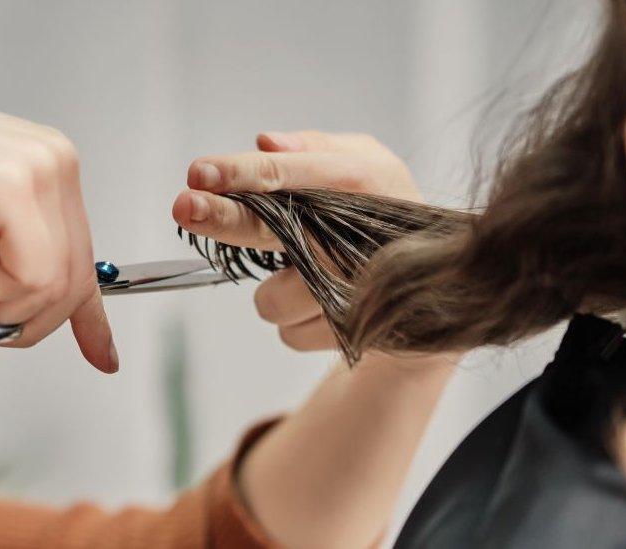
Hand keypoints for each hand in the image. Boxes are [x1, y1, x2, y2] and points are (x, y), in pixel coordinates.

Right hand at [0, 67, 114, 371]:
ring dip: (2, 311)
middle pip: (75, 280)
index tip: (102, 357)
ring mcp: (41, 168)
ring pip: (58, 286)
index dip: (91, 317)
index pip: (84, 257)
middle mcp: (54, 161)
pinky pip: (35, 278)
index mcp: (45, 169)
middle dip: (24, 322)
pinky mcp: (15, 184)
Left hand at [172, 130, 420, 351]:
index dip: (239, 172)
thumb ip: (314, 149)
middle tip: (185, 206)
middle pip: (271, 228)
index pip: (285, 172)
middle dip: (223, 218)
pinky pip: (289, 334)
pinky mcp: (352, 333)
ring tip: (308, 279)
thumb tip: (265, 142)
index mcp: (358, 180)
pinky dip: (296, 321)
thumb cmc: (384, 210)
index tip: (198, 172)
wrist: (440, 290)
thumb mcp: (364, 162)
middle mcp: (354, 235)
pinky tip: (324, 305)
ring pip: (271, 299)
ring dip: (275, 291)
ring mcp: (355, 289)